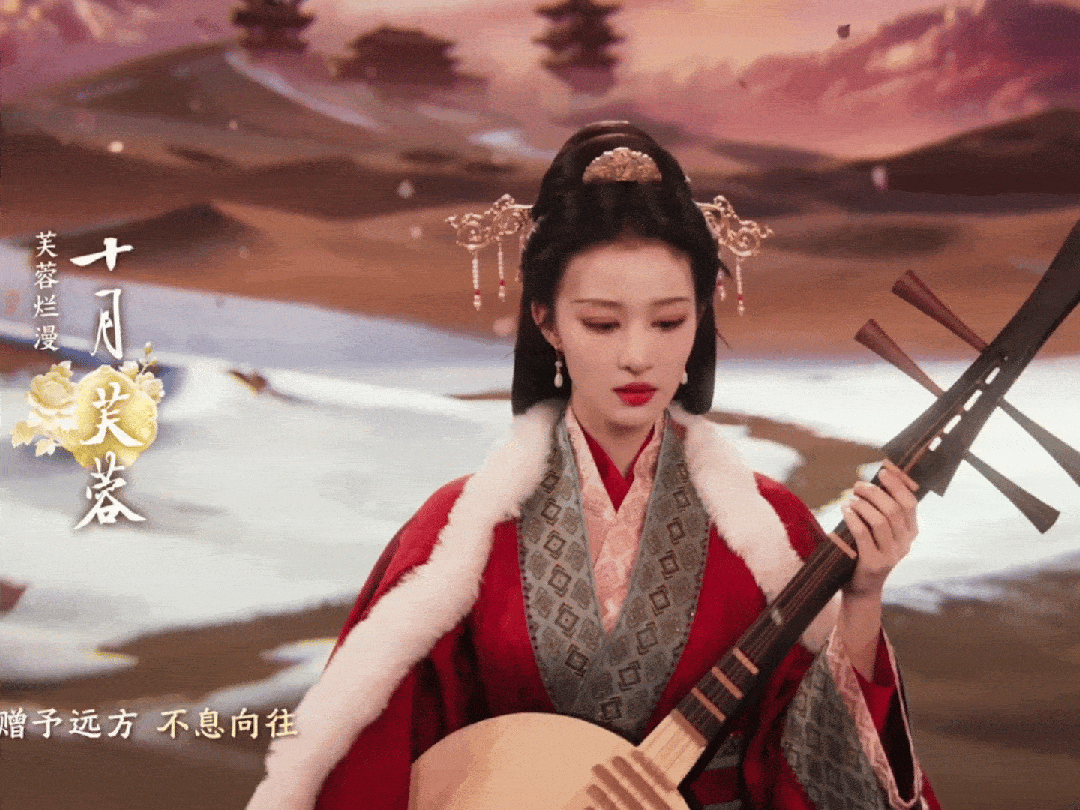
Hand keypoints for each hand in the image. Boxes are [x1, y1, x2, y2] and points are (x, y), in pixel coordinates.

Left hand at [837, 460, 918, 597]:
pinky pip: (863, 534)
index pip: (910, 504)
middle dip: (875, 492)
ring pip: (879, 521)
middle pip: (893, 510)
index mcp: (910, 533)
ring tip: (850, 500)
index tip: (883, 472)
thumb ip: (882, 510)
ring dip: (862, 505)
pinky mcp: (874, 563)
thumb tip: (876, 480)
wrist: (862, 588)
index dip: (898, 485)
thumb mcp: (880, 531)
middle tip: (857, 485)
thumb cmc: (867, 551)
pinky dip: (853, 518)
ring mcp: (891, 555)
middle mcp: (905, 544)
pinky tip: (845, 510)